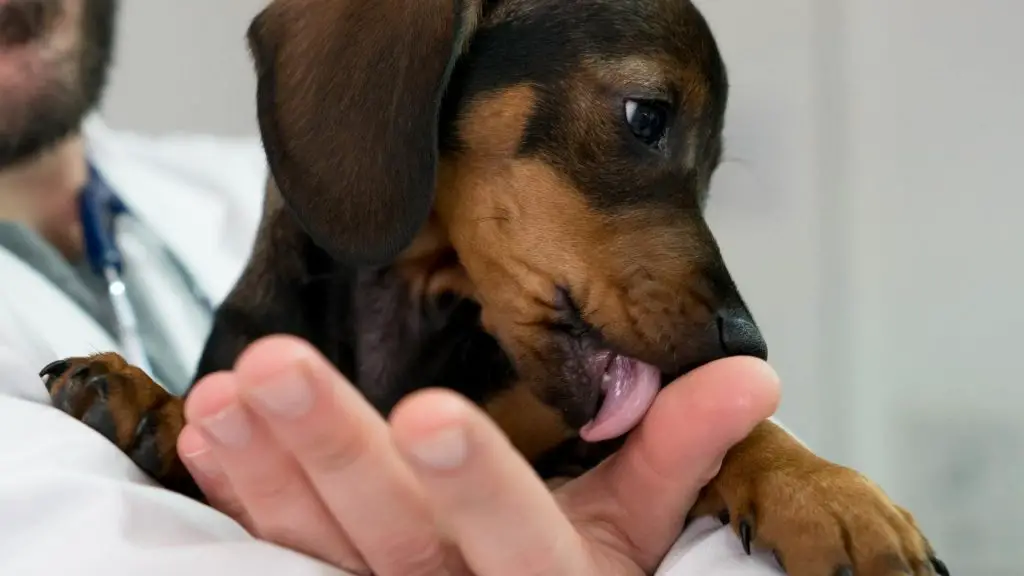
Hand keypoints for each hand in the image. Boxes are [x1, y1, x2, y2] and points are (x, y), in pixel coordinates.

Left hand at [176, 335, 779, 575]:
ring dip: (266, 467)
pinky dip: (238, 495)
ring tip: (228, 389)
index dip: (476, 484)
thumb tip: (755, 372)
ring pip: (313, 546)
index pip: (515, 535)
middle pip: (390, 535)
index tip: (429, 414)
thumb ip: (674, 454)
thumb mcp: (636, 539)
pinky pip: (270, 552)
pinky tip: (207, 431)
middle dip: (333, 452)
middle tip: (274, 366)